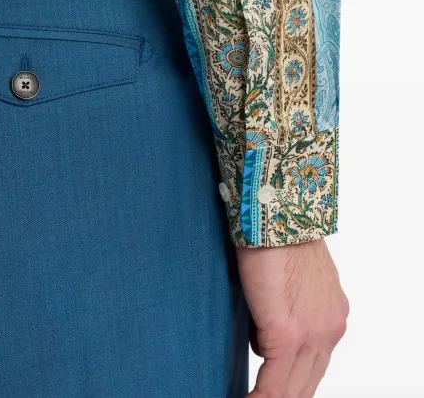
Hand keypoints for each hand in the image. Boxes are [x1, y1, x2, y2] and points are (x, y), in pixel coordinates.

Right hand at [236, 238, 348, 397]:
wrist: (276, 215)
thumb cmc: (276, 235)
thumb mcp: (291, 278)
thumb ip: (286, 309)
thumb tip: (263, 333)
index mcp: (331, 313)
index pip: (314, 362)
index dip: (291, 381)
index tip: (272, 388)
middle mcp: (330, 327)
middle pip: (308, 382)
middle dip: (285, 395)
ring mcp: (314, 333)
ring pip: (295, 388)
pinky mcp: (287, 333)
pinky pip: (275, 385)